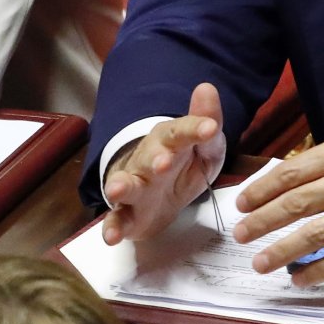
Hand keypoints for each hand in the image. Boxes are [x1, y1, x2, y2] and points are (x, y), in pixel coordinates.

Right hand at [101, 82, 226, 245]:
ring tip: (117, 189)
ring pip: (126, 186)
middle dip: (154, 159)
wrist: (158, 194)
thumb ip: (206, 123)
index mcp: (169, 142)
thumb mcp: (204, 147)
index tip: (211, 128)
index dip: (194, 129)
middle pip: (149, 158)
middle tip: (163, 162)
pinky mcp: (127, 215)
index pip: (180, 132)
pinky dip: (112, 227)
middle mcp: (147, 162)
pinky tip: (112, 236)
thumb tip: (207, 87)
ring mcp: (135, 188)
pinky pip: (116, 220)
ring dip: (122, 187)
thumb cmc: (182, 165)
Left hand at [232, 130, 323, 285]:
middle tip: (240, 233)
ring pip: (316, 234)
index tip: (242, 201)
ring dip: (282, 250)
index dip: (262, 189)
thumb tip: (289, 181)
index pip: (292, 172)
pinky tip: (300, 279)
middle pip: (297, 203)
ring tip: (260, 262)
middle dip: (262, 220)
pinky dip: (318, 272)